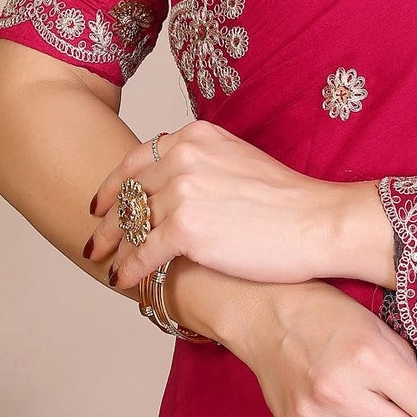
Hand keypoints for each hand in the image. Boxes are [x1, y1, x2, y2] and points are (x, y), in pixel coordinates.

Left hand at [86, 122, 392, 292]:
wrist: (321, 222)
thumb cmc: (290, 201)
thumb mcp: (239, 161)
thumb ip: (203, 165)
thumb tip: (174, 186)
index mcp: (195, 136)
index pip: (138, 160)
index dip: (114, 185)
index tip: (101, 204)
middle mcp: (183, 156)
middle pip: (130, 192)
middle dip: (109, 220)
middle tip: (95, 240)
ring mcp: (183, 191)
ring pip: (132, 223)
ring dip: (116, 246)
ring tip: (106, 262)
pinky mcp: (186, 228)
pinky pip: (143, 251)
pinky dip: (130, 268)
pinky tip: (123, 280)